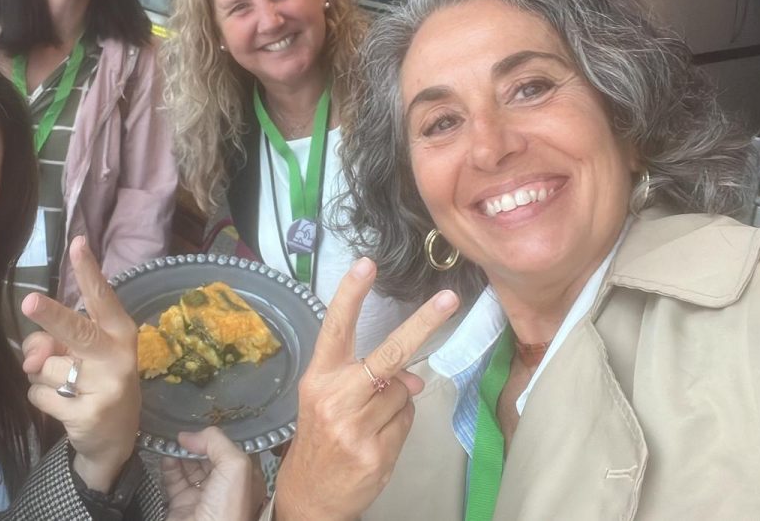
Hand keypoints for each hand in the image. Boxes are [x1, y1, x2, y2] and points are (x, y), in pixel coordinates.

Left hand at [21, 236, 139, 491]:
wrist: (115, 440)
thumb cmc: (97, 383)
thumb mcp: (83, 358)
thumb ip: (55, 343)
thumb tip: (31, 357)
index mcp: (120, 333)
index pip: (102, 297)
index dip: (88, 270)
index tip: (77, 243)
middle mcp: (117, 357)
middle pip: (76, 331)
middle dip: (51, 316)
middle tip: (28, 302)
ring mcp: (105, 387)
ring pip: (45, 368)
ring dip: (42, 377)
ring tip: (66, 388)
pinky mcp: (87, 413)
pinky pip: (39, 395)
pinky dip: (41, 400)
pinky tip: (63, 407)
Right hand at [162, 427, 266, 520]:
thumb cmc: (226, 510)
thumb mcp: (235, 468)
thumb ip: (218, 443)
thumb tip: (191, 436)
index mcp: (247, 479)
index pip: (233, 449)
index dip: (218, 437)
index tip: (202, 424)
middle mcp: (226, 487)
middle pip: (210, 456)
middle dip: (197, 442)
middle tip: (182, 430)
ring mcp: (203, 496)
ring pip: (190, 465)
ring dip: (180, 451)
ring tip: (170, 440)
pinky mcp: (181, 505)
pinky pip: (173, 479)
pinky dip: (168, 465)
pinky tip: (165, 455)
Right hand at [274, 258, 459, 520]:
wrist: (310, 494)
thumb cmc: (321, 438)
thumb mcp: (331, 403)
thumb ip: (366, 381)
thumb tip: (412, 377)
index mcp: (319, 378)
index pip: (336, 329)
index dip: (351, 295)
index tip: (366, 264)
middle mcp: (335, 398)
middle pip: (389, 355)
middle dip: (422, 325)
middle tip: (450, 299)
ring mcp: (355, 427)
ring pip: (403, 393)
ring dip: (398, 402)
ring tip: (370, 422)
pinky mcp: (375, 452)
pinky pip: (406, 423)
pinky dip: (400, 427)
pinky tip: (377, 440)